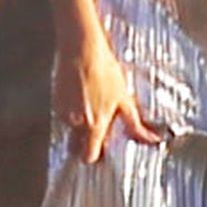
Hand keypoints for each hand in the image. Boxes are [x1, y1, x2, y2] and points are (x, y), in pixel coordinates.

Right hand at [54, 33, 161, 165]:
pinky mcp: (55, 100)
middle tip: (97, 125)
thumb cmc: (105, 72)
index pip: (89, 155)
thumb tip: (151, 140)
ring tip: (92, 103)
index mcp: (95, 125)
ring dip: (79, 123)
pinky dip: (72, 110)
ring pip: (71, 128)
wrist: (82, 51)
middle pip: (77, 144)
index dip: (94, 155)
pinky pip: (64, 113)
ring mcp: (63, 112)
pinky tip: (81, 95)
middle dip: (85, 141)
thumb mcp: (125, 99)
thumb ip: (134, 124)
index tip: (100, 151)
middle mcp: (76, 123)